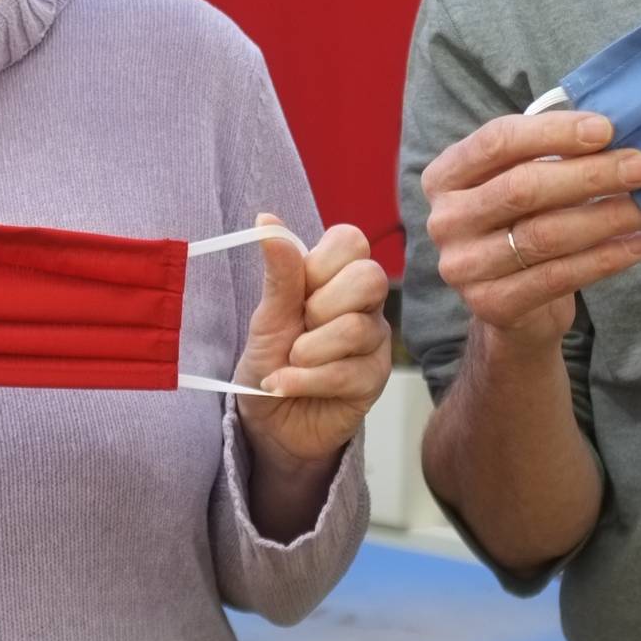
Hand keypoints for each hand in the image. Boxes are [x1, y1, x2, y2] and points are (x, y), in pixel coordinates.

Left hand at [233, 218, 394, 470]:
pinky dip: (304, 379)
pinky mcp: (374, 380)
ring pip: (356, 328)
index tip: (296, 291)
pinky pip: (348, 371)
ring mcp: (374, 342)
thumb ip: (279, 271)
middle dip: (321, 305)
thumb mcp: (266, 315)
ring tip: (290, 361)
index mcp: (336, 277)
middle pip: (369, 277)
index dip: (320, 263)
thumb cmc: (270, 360)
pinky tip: (284, 384)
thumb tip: (266, 219)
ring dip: (308, 349)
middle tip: (299, 326)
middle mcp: (364, 305)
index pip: (350, 241)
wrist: (268, 421)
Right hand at [421, 111, 640, 345]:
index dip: (553, 132)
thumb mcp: (519, 182)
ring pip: (544, 234)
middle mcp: (445, 220)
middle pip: (523, 187)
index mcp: (446, 177)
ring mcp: (463, 266)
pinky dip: (604, 259)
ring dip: (606, 217)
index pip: (497, 141)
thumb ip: (548, 156)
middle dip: (590, 174)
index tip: (607, 129)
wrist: (511, 305)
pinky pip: (558, 276)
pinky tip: (637, 244)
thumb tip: (612, 131)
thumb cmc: (521, 226)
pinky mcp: (491, 303)